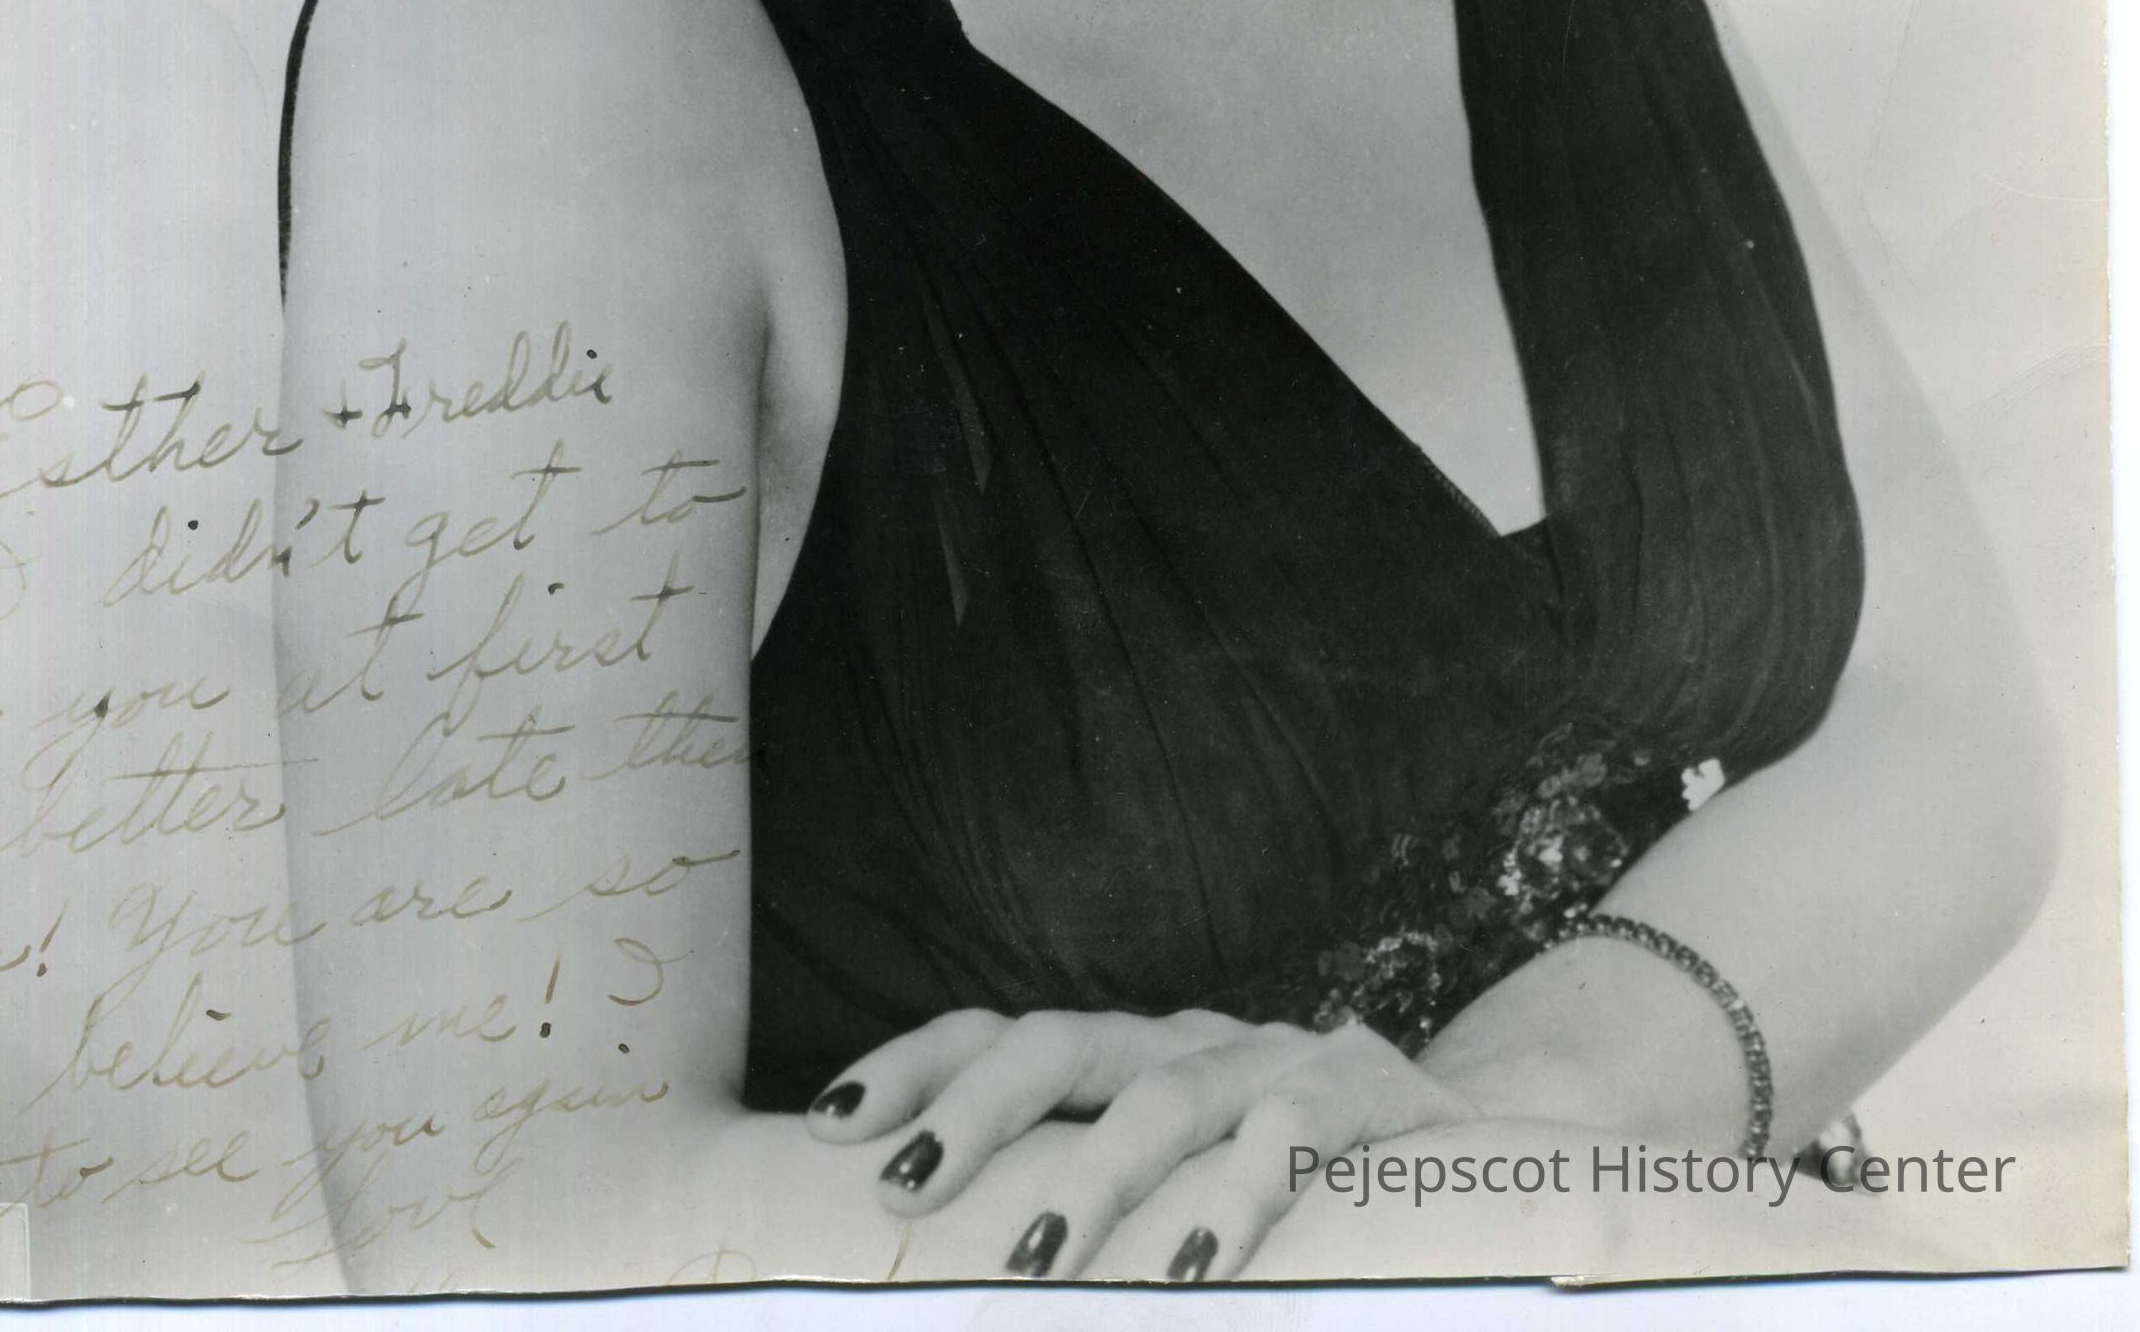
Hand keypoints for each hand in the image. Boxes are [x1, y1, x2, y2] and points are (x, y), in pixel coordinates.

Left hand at [805, 1005, 1477, 1279]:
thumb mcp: (1183, 1181)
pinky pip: (1296, 1136)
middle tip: (900, 1191)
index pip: (1003, 1034)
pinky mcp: (1367, 1097)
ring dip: (1097, 1179)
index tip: (825, 1125)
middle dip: (973, 1112)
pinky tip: (1205, 1268)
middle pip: (1063, 1045)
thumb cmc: (1294, 1184)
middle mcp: (1190, 1043)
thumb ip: (1086, 1193)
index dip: (914, 1066)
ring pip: (1169, 1100)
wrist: (1478, 1144)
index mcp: (1133, 1056)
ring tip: (1039, 1262)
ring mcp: (1278, 1060)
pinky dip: (1244, 1197)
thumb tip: (943, 1260)